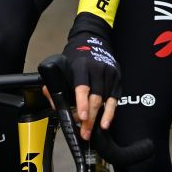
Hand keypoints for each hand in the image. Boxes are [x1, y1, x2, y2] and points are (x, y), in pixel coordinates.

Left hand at [62, 13, 120, 140]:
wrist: (94, 40)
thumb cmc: (76, 56)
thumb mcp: (62, 65)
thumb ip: (54, 84)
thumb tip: (54, 103)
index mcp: (81, 66)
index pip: (82, 87)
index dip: (81, 103)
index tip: (81, 117)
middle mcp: (97, 69)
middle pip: (95, 98)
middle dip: (89, 117)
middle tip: (84, 131)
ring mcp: (109, 74)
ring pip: (105, 100)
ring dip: (98, 118)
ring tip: (91, 130)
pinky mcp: (117, 78)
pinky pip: (115, 99)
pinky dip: (110, 112)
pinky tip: (106, 122)